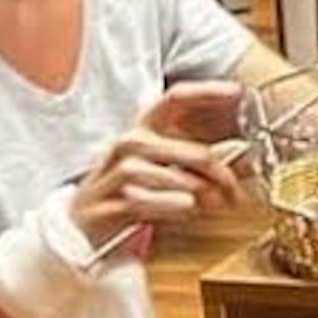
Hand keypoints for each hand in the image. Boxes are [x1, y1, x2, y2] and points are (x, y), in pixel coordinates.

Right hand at [66, 92, 252, 251]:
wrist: (79, 226)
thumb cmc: (125, 192)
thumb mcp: (158, 169)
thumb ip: (193, 160)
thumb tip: (238, 157)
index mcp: (142, 130)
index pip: (175, 99)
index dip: (206, 91)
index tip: (236, 91)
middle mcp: (128, 144)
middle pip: (189, 151)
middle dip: (219, 174)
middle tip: (235, 191)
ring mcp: (116, 172)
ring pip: (171, 178)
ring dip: (199, 195)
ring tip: (212, 206)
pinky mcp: (110, 203)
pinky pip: (149, 202)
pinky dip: (172, 208)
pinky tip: (184, 211)